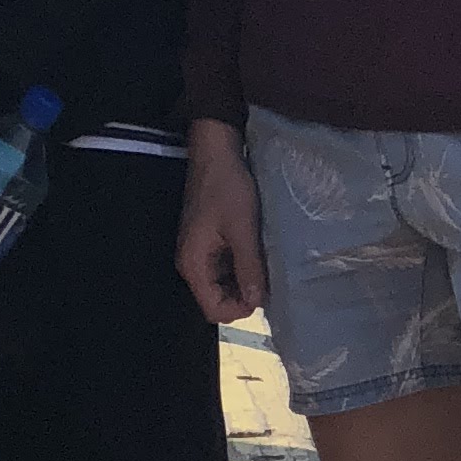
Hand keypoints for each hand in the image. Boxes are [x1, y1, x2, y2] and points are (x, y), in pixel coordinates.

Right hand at [176, 121, 265, 323]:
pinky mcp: (208, 241)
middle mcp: (192, 263)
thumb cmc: (228, 188)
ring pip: (223, 284)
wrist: (216, 150)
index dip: (240, 309)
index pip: (214, 310)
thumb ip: (249, 268)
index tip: (263, 290)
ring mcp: (199, 252)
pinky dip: (241, 265)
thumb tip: (257, 303)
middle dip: (244, 294)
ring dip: (244, 279)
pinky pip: (224, 266)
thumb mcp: (243, 228)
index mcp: (194, 264)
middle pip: (217, 299)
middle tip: (268, 276)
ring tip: (265, 262)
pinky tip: (257, 251)